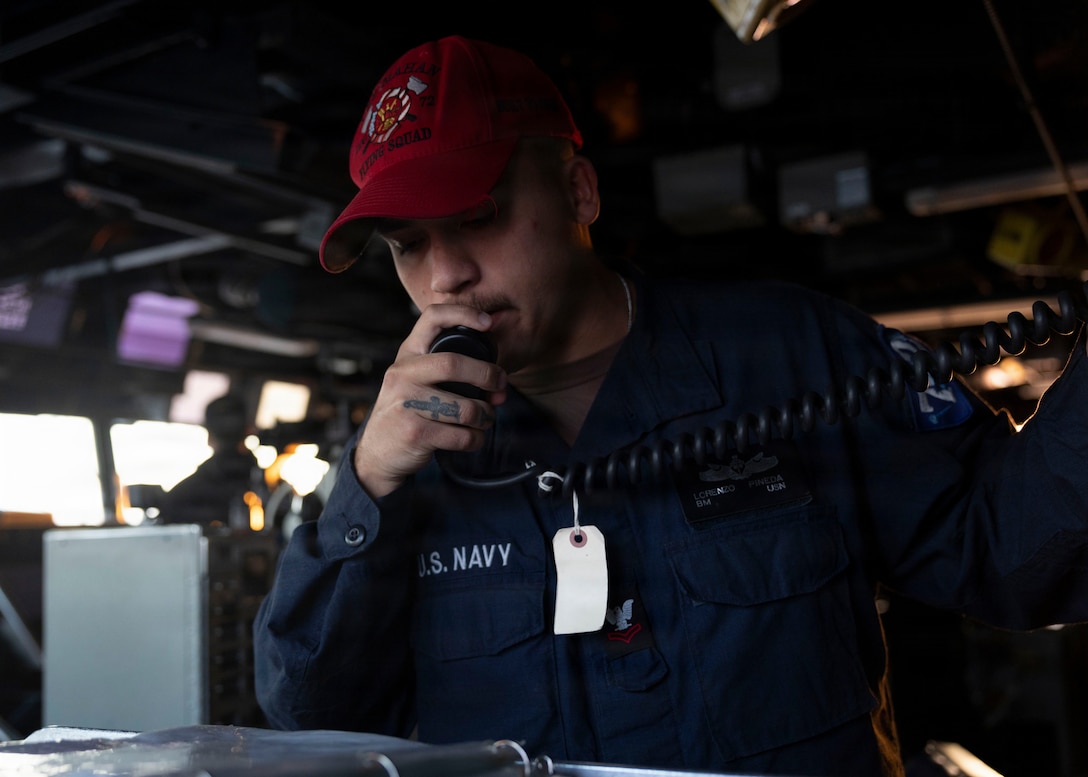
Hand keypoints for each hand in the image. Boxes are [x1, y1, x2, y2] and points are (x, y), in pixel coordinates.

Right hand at [353, 305, 506, 497]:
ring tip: (486, 419)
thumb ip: (452, 375)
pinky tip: (472, 438)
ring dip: (485, 416)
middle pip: (453, 364)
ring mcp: (405, 404)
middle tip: (500, 384)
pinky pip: (461, 436)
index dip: (463, 314)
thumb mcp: (417, 380)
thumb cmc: (409, 410)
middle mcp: (402, 374)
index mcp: (408, 354)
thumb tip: (499, 385)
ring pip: (465, 408)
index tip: (488, 322)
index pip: (432, 318)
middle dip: (487, 374)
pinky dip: (475, 439)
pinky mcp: (414, 433)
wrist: (377, 451)